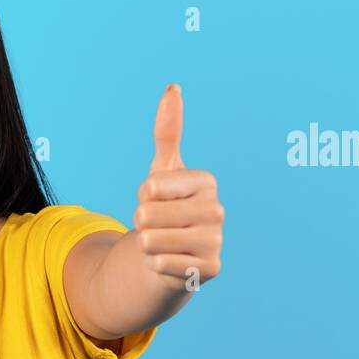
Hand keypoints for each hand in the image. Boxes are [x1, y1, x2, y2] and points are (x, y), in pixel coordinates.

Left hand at [132, 84, 223, 289]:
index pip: (149, 187)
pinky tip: (169, 262)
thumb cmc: (165, 208)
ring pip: (150, 241)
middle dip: (141, 222)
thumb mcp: (162, 171)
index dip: (143, 196)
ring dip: (146, 245)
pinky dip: (155, 265)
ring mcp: (217, 241)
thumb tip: (172, 88)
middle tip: (157, 225)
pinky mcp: (210, 270)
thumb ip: (167, 131)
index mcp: (206, 182)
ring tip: (161, 243)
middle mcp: (217, 210)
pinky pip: (159, 264)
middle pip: (146, 215)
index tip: (158, 200)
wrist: (171, 253)